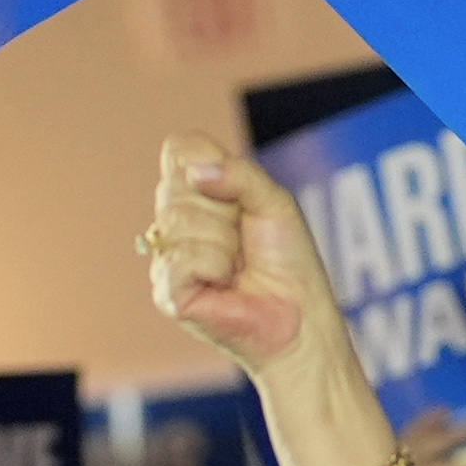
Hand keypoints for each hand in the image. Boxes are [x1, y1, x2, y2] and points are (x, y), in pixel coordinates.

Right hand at [145, 134, 335, 376]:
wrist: (299, 317)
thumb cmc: (288, 262)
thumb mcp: (274, 201)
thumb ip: (240, 174)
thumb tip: (196, 174)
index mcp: (197, 194)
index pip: (179, 148)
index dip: (208, 160)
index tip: (237, 193)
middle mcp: (174, 222)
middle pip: (178, 183)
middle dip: (225, 209)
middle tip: (243, 239)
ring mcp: (166, 256)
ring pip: (179, 218)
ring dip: (223, 242)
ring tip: (237, 266)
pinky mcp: (167, 291)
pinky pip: (180, 256)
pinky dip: (214, 266)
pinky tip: (225, 283)